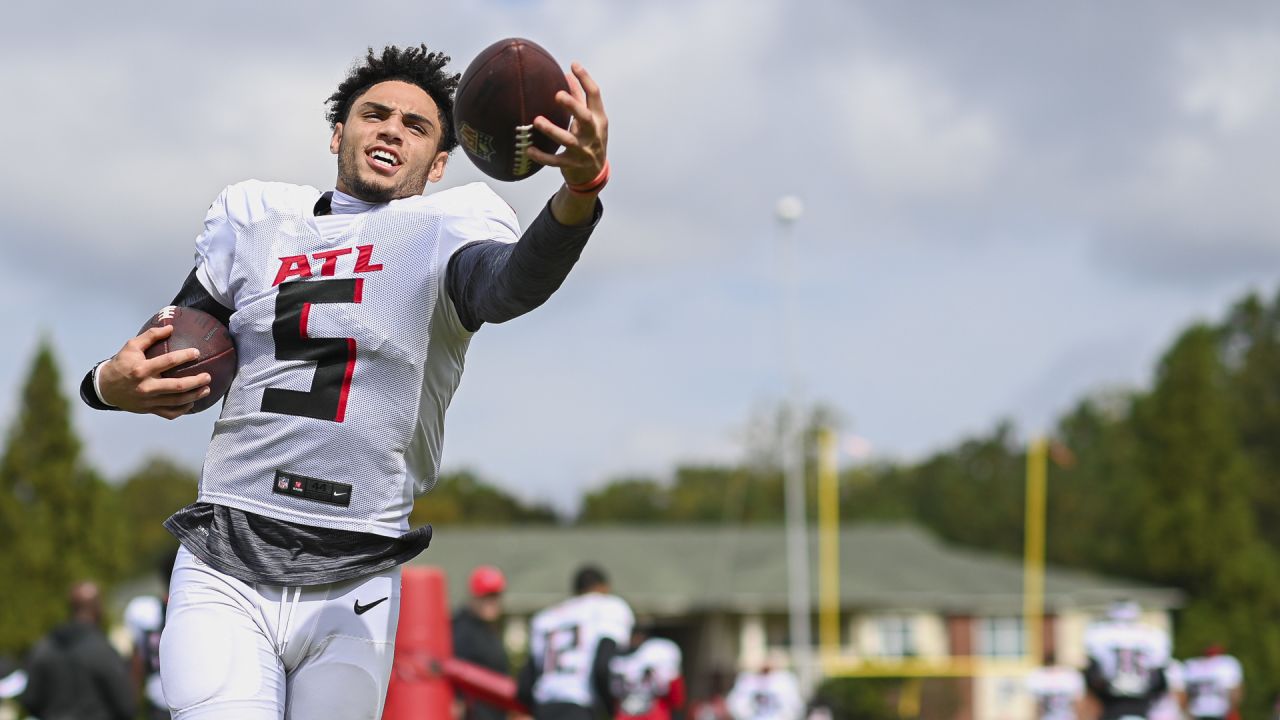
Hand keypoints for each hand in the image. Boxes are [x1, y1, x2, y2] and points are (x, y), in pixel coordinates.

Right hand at [97, 325, 211, 419]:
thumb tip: (171, 328)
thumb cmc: (121, 364)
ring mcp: (148, 400)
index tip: (197, 352)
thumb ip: (151, 335)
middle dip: (196, 381)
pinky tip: (192, 403)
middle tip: (208, 376)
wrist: (105, 388)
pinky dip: (183, 409)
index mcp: (141, 369)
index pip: (168, 361)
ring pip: (176, 401)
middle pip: (177, 386)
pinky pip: (169, 413)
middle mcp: (146, 386)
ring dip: (194, 396)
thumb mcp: (131, 346)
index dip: (184, 356)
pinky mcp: (149, 410)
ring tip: (207, 389)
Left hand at [526, 63, 607, 195]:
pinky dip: (542, 156)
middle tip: (557, 95)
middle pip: (585, 118)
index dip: (585, 79)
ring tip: (537, 121)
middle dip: (572, 106)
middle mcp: (593, 134)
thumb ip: (579, 98)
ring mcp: (583, 151)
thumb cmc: (589, 139)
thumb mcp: (589, 120)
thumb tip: (568, 73)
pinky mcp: (572, 165)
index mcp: (599, 119)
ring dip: (552, 130)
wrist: (594, 174)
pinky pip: (555, 161)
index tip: (573, 65)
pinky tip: (528, 149)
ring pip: (568, 140)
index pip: (595, 96)